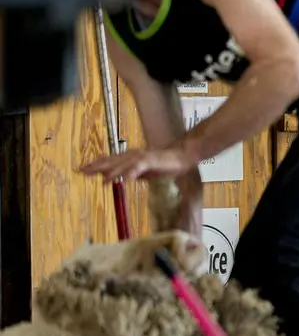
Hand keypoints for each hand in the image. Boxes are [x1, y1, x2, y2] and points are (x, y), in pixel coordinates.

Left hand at [78, 145, 198, 183]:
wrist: (181, 156)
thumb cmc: (163, 164)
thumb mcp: (143, 171)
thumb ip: (130, 174)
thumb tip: (117, 178)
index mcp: (129, 158)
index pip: (109, 161)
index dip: (95, 165)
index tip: (81, 170)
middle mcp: (132, 155)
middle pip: (111, 161)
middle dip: (96, 166)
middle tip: (82, 171)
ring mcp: (141, 157)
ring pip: (123, 164)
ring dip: (112, 172)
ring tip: (102, 180)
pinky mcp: (151, 161)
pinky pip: (139, 168)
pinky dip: (131, 173)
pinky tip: (124, 180)